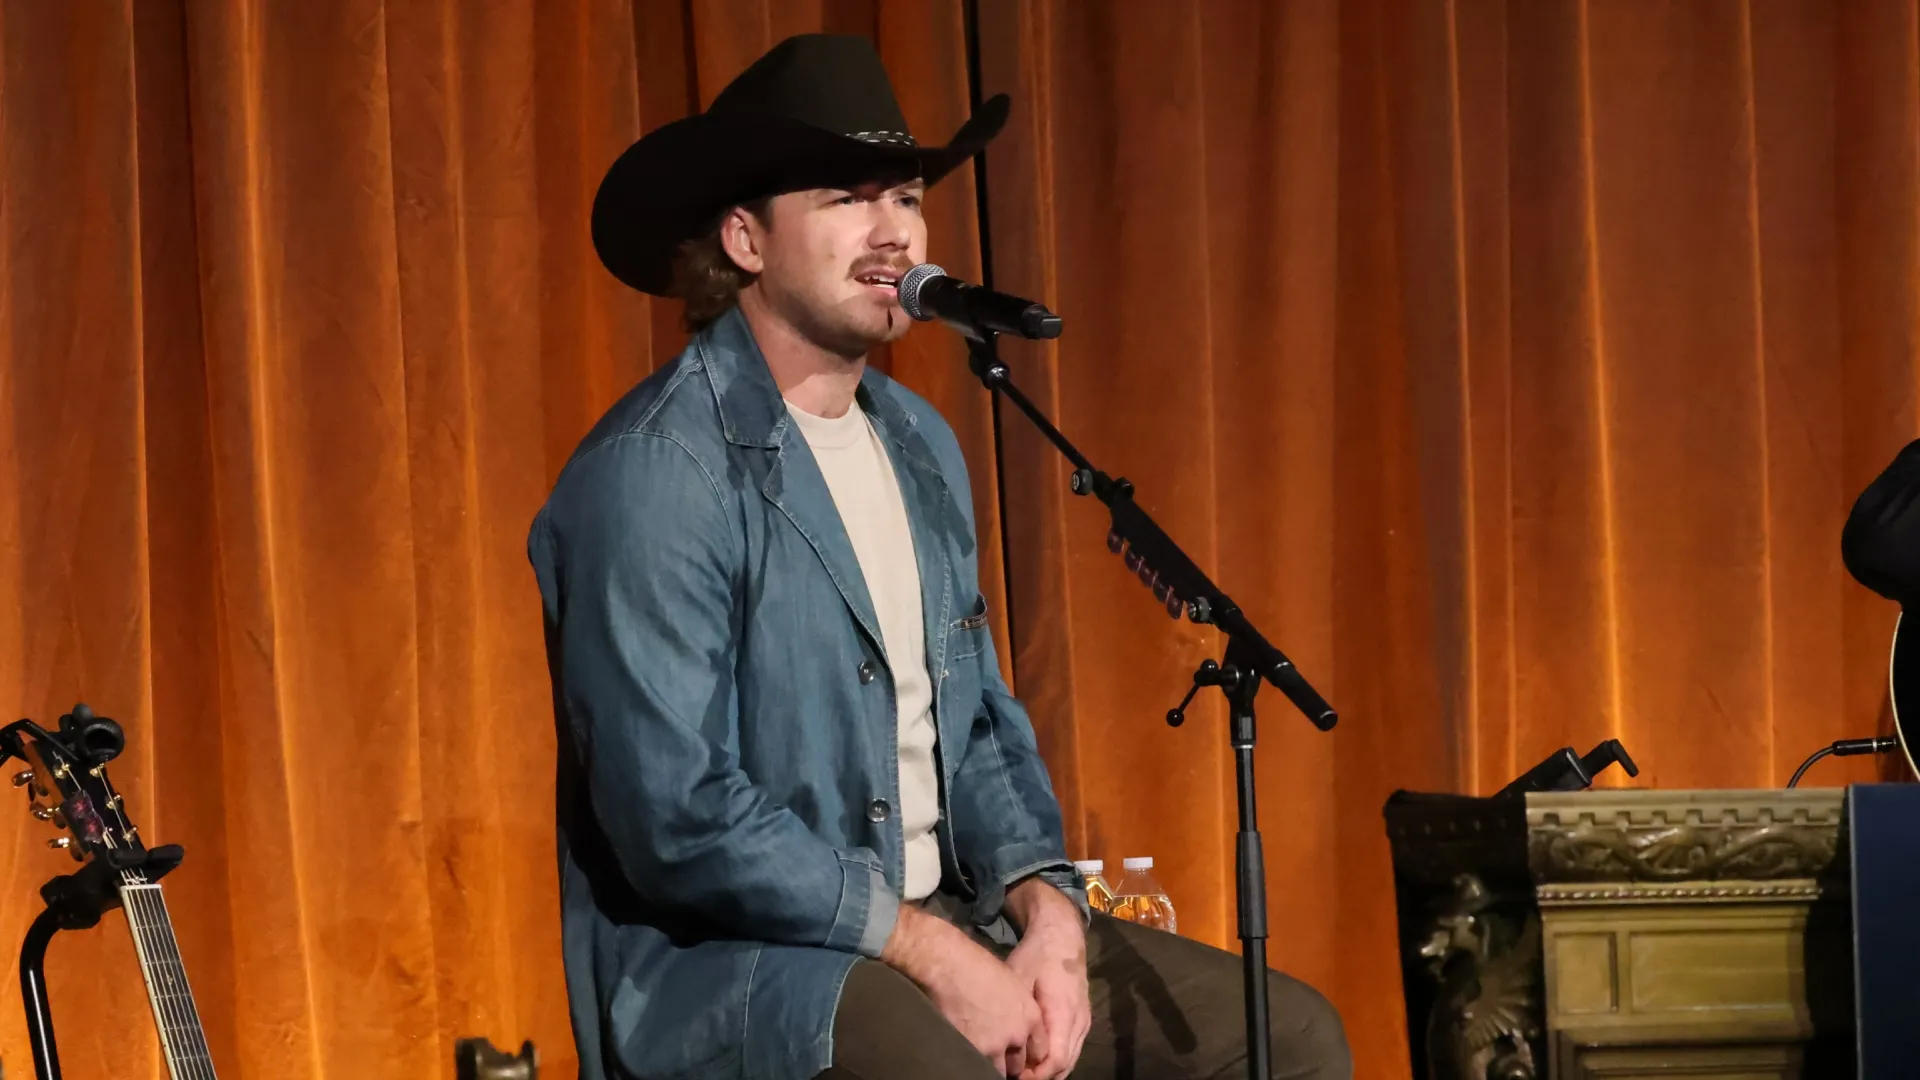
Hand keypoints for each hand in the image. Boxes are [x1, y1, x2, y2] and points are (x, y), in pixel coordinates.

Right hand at [883, 905, 1042, 1075]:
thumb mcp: (1011, 985)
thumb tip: (1013, 1026)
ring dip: (990, 1065)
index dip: (1028, 1054)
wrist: (950, 966)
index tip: (1018, 1055)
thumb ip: (1018, 1011)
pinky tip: (965, 1054)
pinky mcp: (972, 1050)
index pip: (1039, 1050)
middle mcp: (1017, 1034)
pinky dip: (972, 1062)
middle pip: (1019, 1064)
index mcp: (1030, 1016)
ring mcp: (994, 1045)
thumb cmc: (976, 966)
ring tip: (981, 1056)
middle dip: (1009, 1064)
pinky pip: (976, 1066)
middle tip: (998, 1059)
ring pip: (998, 1071)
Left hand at [1004, 881, 1090, 1079]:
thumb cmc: (1035, 957)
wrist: (1061, 937)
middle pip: (1064, 1066)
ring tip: (1023, 1073)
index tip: (1015, 1078)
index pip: (1055, 1059)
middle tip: (1015, 1078)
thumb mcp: (1018, 981)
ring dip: (1049, 1071)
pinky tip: (1036, 1060)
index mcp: (1062, 1012)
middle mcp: (1078, 1021)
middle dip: (1041, 1077)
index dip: (1036, 1075)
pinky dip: (1057, 1061)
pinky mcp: (1083, 1020)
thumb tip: (1004, 1045)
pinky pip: (1073, 1050)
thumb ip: (1017, 1015)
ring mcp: (1084, 1022)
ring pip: (1070, 1061)